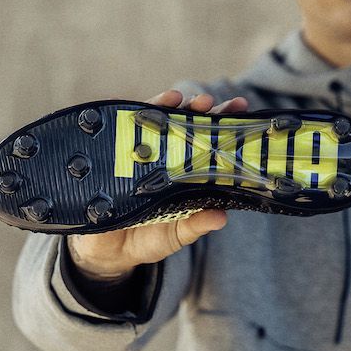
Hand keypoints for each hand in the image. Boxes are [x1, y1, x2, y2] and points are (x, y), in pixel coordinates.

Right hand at [65, 89, 248, 281]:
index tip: (243, 115)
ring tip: (195, 100)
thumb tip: (221, 218)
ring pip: (162, 121)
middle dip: (208, 111)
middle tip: (227, 104)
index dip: (225, 131)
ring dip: (179, 107)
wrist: (107, 250)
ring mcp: (142, 153)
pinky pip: (131, 127)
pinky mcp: (117, 150)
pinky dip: (145, 111)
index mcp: (187, 176)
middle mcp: (167, 159)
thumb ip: (195, 226)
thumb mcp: (175, 235)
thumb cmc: (147, 239)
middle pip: (190, 128)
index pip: (210, 148)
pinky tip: (161, 102)